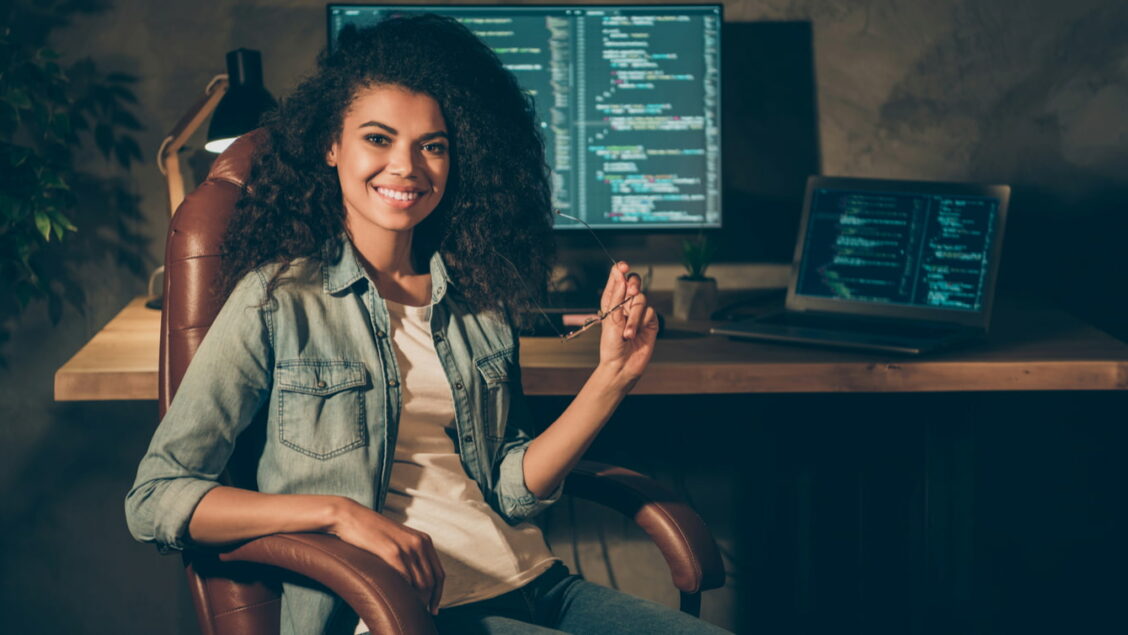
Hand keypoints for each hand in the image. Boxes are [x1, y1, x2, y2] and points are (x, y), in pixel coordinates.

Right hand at [329, 498, 443, 614]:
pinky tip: (397, 598)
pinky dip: (404, 592)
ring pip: (421, 583)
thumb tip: (416, 581)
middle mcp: (420, 543)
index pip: (439, 573)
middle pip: (432, 581)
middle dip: (428, 600)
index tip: (433, 608)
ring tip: (407, 607)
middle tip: (418, 611)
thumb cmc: (371, 532)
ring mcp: (407, 547)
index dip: (438, 594)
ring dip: (416, 599)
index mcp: (424, 540)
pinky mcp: (392, 552)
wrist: (351, 517)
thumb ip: (410, 555)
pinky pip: (405, 579)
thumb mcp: (399, 540)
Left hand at [598, 261, 658, 387]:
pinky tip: (635, 334)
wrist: (622, 365)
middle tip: (631, 292)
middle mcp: (625, 304)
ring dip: (634, 316)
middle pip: (634, 282)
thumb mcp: (610, 317)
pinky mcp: (650, 321)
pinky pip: (650, 312)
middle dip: (633, 285)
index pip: (617, 278)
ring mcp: (639, 312)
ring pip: (642, 299)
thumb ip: (616, 295)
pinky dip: (641, 323)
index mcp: (612, 300)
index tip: (623, 266)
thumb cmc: (611, 344)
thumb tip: (620, 275)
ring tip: (627, 333)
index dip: (620, 270)